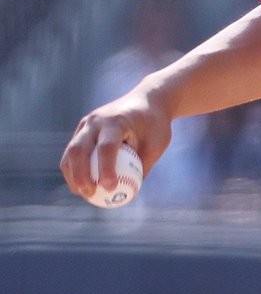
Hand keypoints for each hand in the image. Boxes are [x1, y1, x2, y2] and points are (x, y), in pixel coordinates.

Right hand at [60, 88, 171, 202]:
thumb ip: (143, 167)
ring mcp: (86, 123)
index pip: (106, 147)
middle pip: (79, 149)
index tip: (110, 188)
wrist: (147, 100)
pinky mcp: (82, 128)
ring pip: (71, 151)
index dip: (106, 169)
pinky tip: (81, 185)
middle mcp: (97, 120)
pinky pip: (72, 150)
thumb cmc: (155, 125)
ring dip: (73, 174)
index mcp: (117, 121)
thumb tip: (130, 193)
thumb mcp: (156, 145)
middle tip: (90, 194)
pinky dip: (73, 168)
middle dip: (80, 175)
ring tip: (83, 193)